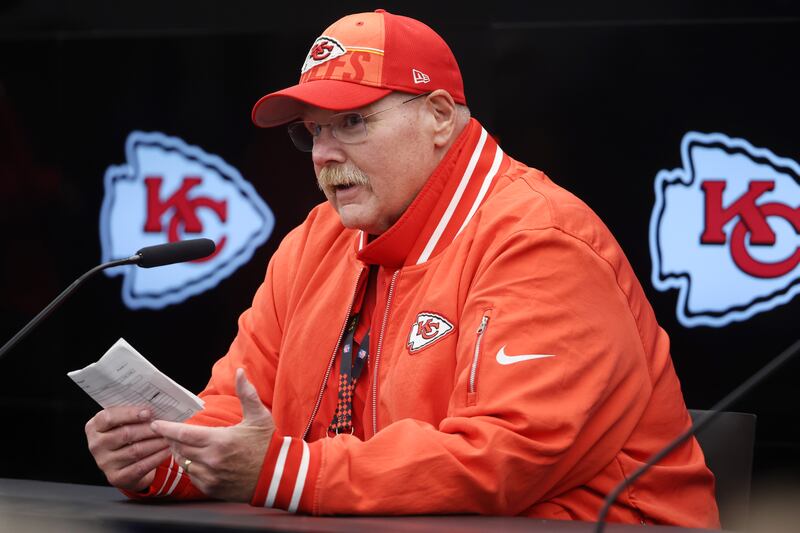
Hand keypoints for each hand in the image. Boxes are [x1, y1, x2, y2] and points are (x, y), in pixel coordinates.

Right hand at [85, 406, 170, 490]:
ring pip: (135, 450)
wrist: (124, 465)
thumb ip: (132, 414)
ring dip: (156, 443)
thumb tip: (154, 407)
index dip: (130, 413)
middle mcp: (96, 445)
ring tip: (169, 437)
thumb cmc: (126, 436)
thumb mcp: (123, 422)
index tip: (148, 412)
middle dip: (149, 429)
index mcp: (94, 427)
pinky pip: (140, 466)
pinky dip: (157, 457)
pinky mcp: (116, 477)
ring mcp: (104, 463)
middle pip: (125, 434)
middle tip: (165, 425)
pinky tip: (167, 451)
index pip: (108, 417)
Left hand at [150, 368, 274, 501]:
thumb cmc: (268, 445)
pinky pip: (193, 477)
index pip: (183, 434)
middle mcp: (212, 460)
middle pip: (180, 449)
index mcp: (220, 441)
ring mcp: (211, 477)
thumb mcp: (259, 417)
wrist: (278, 476)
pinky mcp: (213, 489)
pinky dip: (190, 468)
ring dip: (180, 454)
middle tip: (168, 432)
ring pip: (184, 464)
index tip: (156, 424)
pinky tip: (195, 460)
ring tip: (181, 445)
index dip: (167, 429)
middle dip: (172, 440)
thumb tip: (240, 372)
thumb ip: (247, 393)